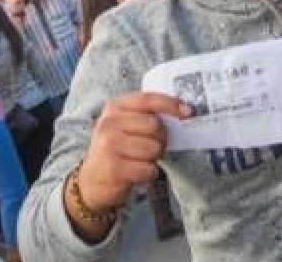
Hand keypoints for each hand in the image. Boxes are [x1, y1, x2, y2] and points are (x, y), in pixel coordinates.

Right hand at [76, 92, 191, 211]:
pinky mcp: (114, 168)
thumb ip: (146, 116)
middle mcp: (109, 123)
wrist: (92, 181)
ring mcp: (109, 146)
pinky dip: (148, 173)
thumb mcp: (124, 126)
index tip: (189, 111)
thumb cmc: (117, 150)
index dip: (171, 104)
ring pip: (154, 149)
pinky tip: (136, 172)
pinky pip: (148, 169)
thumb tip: (183, 113)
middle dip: (162, 139)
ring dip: (154, 158)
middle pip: (155, 125)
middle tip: (153, 146)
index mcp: (115, 107)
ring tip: (140, 160)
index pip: (148, 99)